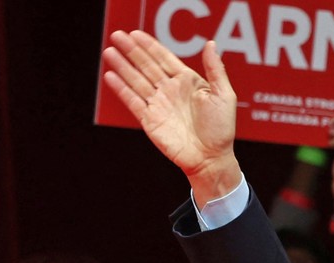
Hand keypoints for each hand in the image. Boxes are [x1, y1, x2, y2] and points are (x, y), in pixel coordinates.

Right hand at [102, 30, 240, 204]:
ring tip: (109, 52)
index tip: (136, 34)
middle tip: (117, 36)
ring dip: (122, 66)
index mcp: (187, 82)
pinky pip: (133, 101)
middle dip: (132, 51)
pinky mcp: (150, 120)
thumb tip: (210, 44)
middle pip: (146, 66)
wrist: (211, 158)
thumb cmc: (221, 129)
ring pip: (136, 80)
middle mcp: (170, 90)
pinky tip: (111, 76)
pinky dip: (121, 89)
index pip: (164, 59)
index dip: (150, 46)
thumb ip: (215, 69)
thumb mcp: (224, 95)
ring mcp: (159, 104)